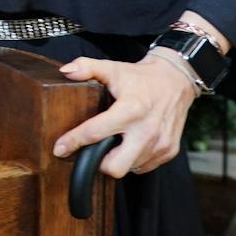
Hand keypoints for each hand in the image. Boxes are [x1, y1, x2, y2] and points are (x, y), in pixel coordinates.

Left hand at [52, 54, 197, 177]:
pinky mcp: (169, 151)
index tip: (59, 149)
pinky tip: (129, 144)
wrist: (176, 80)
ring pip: (129, 168)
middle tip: (93, 149)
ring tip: (113, 143)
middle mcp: (146, 130)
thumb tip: (65, 71)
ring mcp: (160, 144)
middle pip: (115, 166)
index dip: (73, 142)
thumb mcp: (112, 68)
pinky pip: (143, 167)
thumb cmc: (140, 77)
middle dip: (99, 162)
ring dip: (117, 160)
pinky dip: (133, 160)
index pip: (95, 132)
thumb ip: (86, 67)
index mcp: (130, 109)